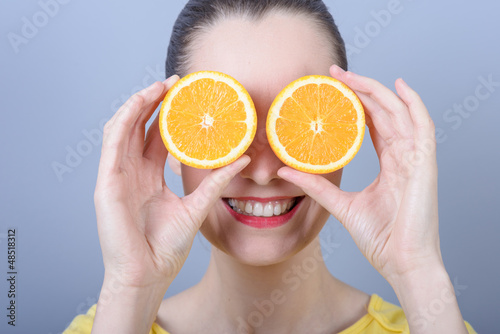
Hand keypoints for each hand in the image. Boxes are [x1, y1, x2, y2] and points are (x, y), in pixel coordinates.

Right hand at [94, 76, 249, 288]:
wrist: (147, 273)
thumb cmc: (166, 246)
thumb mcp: (197, 207)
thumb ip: (216, 182)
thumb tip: (243, 161)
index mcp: (149, 177)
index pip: (157, 138)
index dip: (170, 115)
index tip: (188, 96)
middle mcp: (131, 172)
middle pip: (140, 127)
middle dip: (155, 102)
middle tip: (176, 82)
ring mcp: (117, 175)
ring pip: (123, 128)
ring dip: (139, 104)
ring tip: (160, 86)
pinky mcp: (106, 181)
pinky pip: (113, 142)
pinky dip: (125, 119)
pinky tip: (140, 102)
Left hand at [277, 65, 441, 282]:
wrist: (401, 262)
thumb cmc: (380, 237)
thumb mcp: (341, 204)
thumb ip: (316, 185)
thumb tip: (284, 170)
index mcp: (391, 165)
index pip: (375, 125)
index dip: (357, 104)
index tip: (334, 90)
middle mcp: (405, 157)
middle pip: (385, 113)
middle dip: (361, 90)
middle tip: (335, 74)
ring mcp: (416, 159)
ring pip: (400, 113)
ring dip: (378, 91)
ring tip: (352, 75)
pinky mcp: (425, 165)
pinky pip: (423, 126)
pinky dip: (414, 104)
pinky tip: (400, 85)